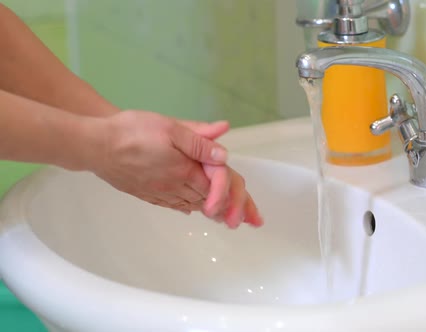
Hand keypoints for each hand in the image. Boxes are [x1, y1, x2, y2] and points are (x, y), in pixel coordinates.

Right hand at [90, 110, 262, 227]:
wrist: (96, 146)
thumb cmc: (132, 132)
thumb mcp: (171, 128)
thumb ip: (200, 141)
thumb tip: (224, 154)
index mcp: (186, 170)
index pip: (219, 188)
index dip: (237, 199)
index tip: (248, 213)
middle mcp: (175, 186)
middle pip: (209, 202)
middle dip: (230, 211)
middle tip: (247, 222)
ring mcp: (160, 192)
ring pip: (192, 205)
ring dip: (211, 212)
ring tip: (226, 218)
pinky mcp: (147, 193)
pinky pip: (173, 205)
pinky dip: (188, 207)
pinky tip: (191, 208)